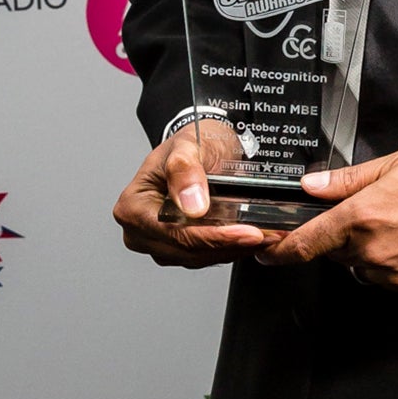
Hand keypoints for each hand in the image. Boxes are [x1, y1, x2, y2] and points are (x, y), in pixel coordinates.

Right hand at [112, 119, 269, 266]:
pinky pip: (203, 254)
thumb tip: (192, 206)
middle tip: (264, 237)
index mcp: (133, 207)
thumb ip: (185, 171)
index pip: (174, 232)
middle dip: (228, 245)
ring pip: (197, 257)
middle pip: (186, 249)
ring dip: (232, 249)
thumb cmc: (191, 141)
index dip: (212, 236)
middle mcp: (139, 230)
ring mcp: (157, 241)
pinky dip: (228, 248)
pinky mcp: (176, 245)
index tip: (245, 233)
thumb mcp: (188, 145)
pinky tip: (251, 239)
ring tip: (264, 238)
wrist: (202, 142)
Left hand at [256, 144, 397, 293]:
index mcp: (366, 216)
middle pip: (335, 252)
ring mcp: (395, 275)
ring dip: (369, 248)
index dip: (281, 249)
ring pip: (362, 266)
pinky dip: (392, 261)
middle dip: (342, 234)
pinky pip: (388, 277)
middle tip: (375, 208)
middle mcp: (374, 252)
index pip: (307, 242)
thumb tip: (314, 185)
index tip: (267, 251)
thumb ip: (352, 178)